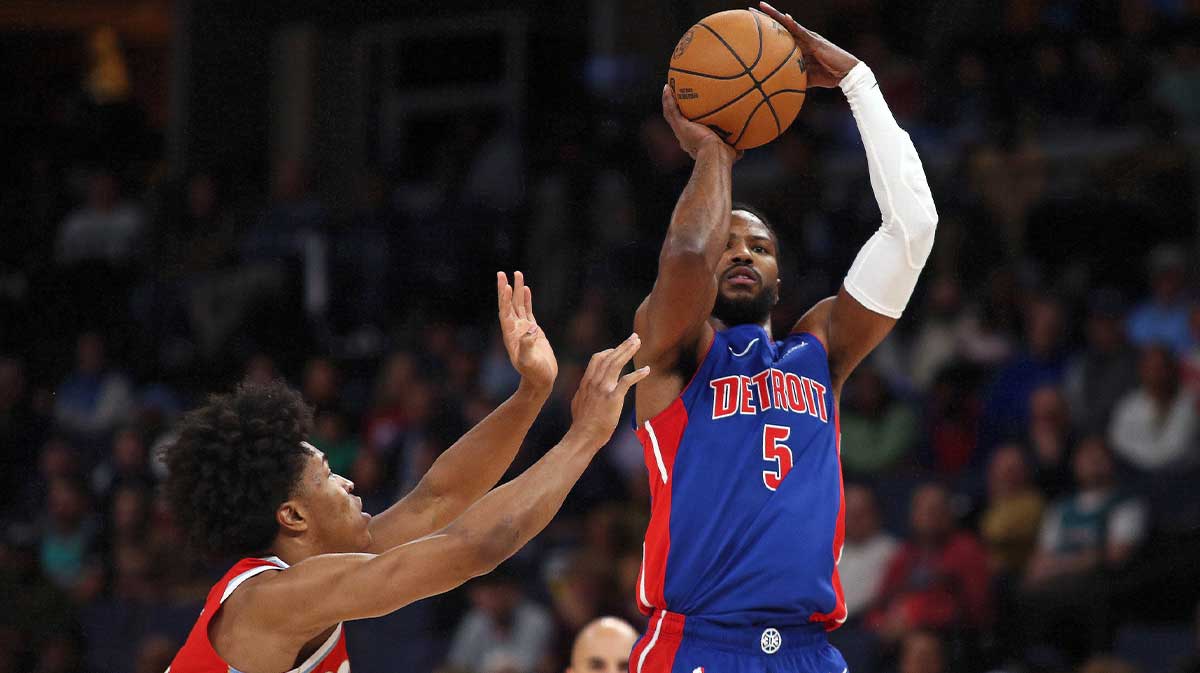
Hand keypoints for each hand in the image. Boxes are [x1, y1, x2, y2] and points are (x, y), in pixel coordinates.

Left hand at [497, 271, 556, 391]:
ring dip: (517, 290)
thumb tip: (531, 329)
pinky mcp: (533, 331)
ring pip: (518, 305)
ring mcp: (523, 329)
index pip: (505, 312)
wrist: (541, 381)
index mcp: (511, 335)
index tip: (505, 285)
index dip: (504, 299)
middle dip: (506, 288)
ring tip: (517, 274)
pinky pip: (528, 311)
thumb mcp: (529, 361)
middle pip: (508, 304)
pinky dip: (527, 299)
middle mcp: (514, 329)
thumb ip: (527, 346)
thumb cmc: (534, 373)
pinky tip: (526, 290)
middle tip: (502, 273)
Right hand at [569, 334, 650, 445]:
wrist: (583, 436)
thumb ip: (584, 391)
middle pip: (609, 357)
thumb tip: (585, 388)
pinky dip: (637, 374)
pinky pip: (626, 381)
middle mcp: (594, 382)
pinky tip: (647, 370)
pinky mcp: (613, 398)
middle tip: (634, 337)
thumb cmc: (582, 423)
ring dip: (628, 351)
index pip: (597, 359)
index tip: (618, 349)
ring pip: (616, 364)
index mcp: (586, 382)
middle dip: (623, 346)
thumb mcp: (578, 402)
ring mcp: (603, 389)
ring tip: (639, 344)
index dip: (609, 351)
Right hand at [661, 85, 740, 161]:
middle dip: (679, 111)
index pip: (693, 131)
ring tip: (669, 89)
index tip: (693, 115)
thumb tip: (747, 142)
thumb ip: (739, 144)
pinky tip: (667, 87)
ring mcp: (681, 132)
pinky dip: (668, 99)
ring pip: (672, 115)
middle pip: (680, 122)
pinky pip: (671, 110)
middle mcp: (686, 138)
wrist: (715, 155)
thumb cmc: (725, 156)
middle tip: (679, 99)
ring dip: (669, 102)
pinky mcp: (679, 126)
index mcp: (697, 144)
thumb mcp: (734, 150)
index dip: (691, 123)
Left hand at [755, 2, 859, 87]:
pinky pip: (803, 31)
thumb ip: (793, 78)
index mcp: (799, 47)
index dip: (767, 30)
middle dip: (766, 18)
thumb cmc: (827, 76)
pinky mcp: (816, 41)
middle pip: (781, 26)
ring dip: (776, 15)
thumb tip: (778, 87)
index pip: (780, 36)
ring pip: (789, 24)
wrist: (845, 75)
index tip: (751, 25)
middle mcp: (802, 39)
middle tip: (750, 10)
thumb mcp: (805, 78)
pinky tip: (784, 17)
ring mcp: (809, 38)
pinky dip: (794, 24)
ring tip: (762, 7)